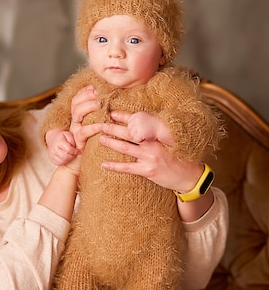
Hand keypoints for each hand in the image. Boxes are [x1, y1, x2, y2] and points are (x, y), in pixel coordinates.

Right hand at [46, 129, 78, 165]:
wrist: (53, 138)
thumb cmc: (63, 137)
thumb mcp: (68, 135)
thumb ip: (72, 141)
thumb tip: (75, 148)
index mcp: (59, 141)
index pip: (69, 149)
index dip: (75, 151)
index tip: (79, 151)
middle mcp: (54, 148)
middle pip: (65, 157)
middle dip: (72, 156)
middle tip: (74, 153)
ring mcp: (52, 154)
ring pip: (62, 161)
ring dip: (68, 159)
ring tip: (70, 155)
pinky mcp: (51, 158)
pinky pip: (59, 163)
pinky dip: (64, 162)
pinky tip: (66, 157)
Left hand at [99, 116, 213, 219]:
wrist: (189, 176)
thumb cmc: (179, 158)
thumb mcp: (169, 143)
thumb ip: (155, 136)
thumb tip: (141, 130)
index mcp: (158, 135)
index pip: (138, 122)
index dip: (124, 117)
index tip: (112, 113)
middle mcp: (153, 144)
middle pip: (129, 133)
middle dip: (113, 128)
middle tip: (100, 124)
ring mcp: (150, 157)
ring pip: (125, 147)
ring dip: (111, 143)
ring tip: (101, 138)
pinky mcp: (148, 170)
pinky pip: (127, 168)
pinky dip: (115, 166)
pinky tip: (104, 164)